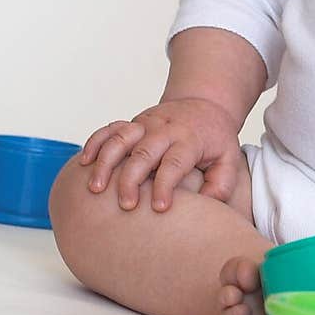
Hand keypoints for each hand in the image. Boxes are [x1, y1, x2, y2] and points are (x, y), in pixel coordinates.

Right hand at [78, 97, 242, 212]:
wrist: (204, 105)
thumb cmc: (215, 139)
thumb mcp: (229, 159)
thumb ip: (222, 184)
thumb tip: (207, 206)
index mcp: (189, 139)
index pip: (175, 163)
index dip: (166, 186)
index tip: (160, 209)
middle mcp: (165, 129)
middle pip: (144, 152)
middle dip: (131, 179)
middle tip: (126, 206)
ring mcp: (147, 124)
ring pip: (121, 138)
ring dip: (106, 162)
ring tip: (95, 189)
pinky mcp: (133, 123)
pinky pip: (110, 129)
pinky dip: (95, 142)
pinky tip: (84, 163)